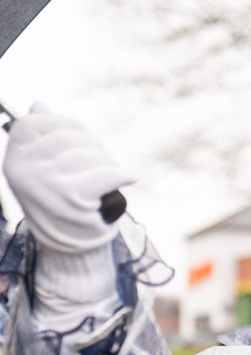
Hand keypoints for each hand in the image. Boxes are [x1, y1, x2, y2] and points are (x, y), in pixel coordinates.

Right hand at [2, 103, 134, 251]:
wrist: (69, 249)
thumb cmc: (59, 204)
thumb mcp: (42, 169)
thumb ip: (41, 138)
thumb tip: (40, 105)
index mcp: (14, 158)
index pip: (39, 120)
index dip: (68, 126)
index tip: (83, 141)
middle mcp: (24, 169)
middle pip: (71, 136)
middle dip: (94, 149)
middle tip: (100, 167)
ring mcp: (47, 183)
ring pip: (92, 155)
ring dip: (108, 165)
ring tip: (106, 181)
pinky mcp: (74, 198)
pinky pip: (107, 173)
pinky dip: (124, 175)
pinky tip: (131, 177)